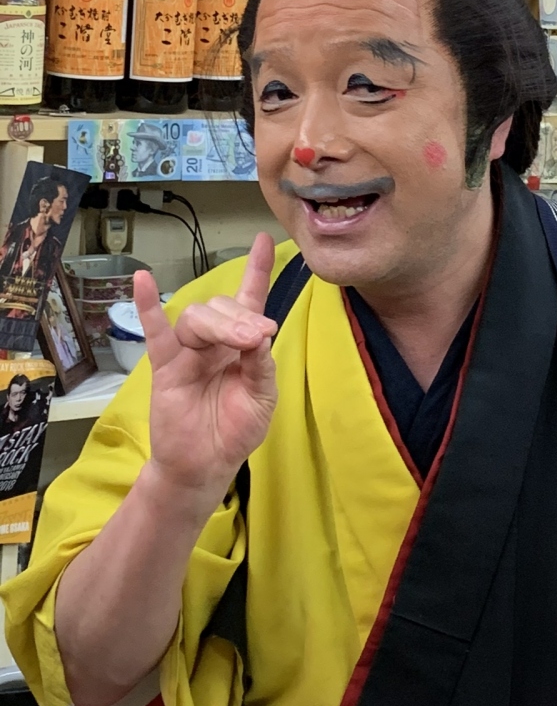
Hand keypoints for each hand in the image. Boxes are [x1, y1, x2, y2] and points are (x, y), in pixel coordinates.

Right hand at [133, 233, 277, 505]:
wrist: (205, 465)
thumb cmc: (236, 429)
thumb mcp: (262, 399)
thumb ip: (262, 366)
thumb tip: (259, 334)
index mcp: (243, 344)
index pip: (251, 298)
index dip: (258, 270)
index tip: (265, 240)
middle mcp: (216, 340)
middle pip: (223, 307)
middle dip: (242, 319)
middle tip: (256, 339)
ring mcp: (189, 351)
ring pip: (198, 317)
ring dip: (220, 324)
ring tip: (240, 341)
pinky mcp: (166, 365)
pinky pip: (156, 332)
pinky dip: (149, 306)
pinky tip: (143, 281)